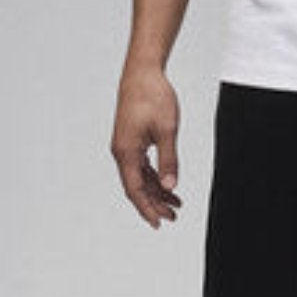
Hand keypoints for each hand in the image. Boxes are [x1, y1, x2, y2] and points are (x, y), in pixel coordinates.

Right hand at [111, 61, 183, 226]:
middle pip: (136, 187)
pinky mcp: (131, 139)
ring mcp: (125, 146)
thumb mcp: (167, 130)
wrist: (142, 73)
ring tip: (175, 203)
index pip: (135, 190)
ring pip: (139, 177)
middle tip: (172, 217)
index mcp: (126, 152)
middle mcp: (122, 152)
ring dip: (156, 191)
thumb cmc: (153, 97)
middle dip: (154, 204)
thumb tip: (170, 186)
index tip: (159, 223)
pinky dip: (154, 176)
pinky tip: (167, 184)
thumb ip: (168, 160)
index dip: (147, 208)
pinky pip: (140, 165)